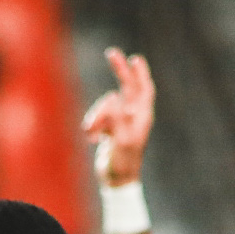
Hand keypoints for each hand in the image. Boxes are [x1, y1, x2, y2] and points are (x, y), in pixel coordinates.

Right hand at [80, 47, 154, 189]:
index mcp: (142, 117)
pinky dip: (93, 125)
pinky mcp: (111, 129)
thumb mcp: (121, 140)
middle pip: (128, 87)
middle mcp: (134, 116)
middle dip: (120, 71)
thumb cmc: (123, 162)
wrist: (116, 181)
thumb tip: (112, 96)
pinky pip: (99, 117)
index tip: (135, 58)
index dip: (141, 73)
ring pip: (106, 105)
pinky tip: (91, 138)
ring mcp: (122, 122)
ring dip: (96, 116)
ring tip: (90, 133)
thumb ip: (117, 117)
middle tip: (111, 53)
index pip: (144, 89)